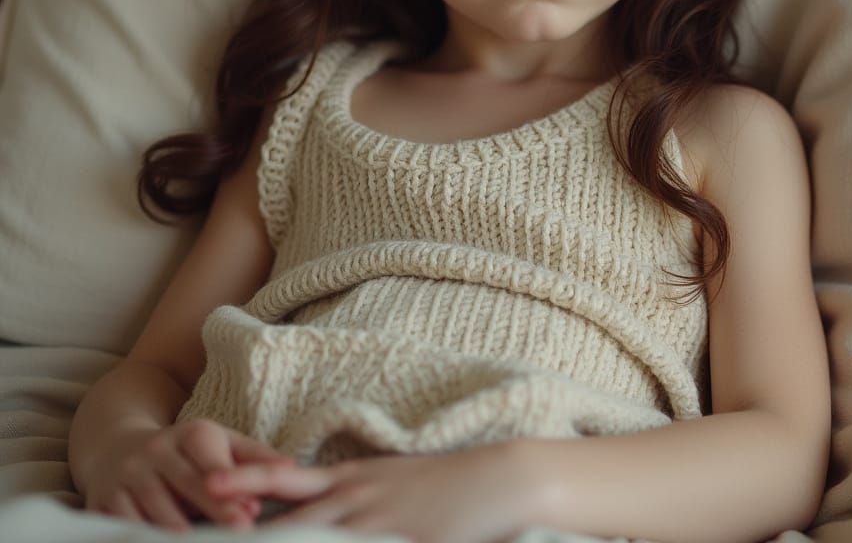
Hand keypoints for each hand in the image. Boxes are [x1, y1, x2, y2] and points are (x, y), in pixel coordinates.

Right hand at [83, 419, 297, 532]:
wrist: (115, 447)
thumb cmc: (185, 451)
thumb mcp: (219, 442)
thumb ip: (254, 456)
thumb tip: (292, 469)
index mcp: (190, 434)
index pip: (214, 464)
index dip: (231, 489)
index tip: (253, 512)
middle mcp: (156, 450)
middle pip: (188, 485)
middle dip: (213, 511)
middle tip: (239, 534)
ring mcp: (127, 476)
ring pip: (154, 510)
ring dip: (174, 532)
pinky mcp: (102, 502)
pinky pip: (122, 526)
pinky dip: (140, 541)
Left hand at [206, 441, 543, 542]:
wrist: (501, 478)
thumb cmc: (453, 486)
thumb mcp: (401, 486)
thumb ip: (365, 502)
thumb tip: (334, 516)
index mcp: (349, 478)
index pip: (283, 483)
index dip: (244, 486)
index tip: (206, 491)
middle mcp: (350, 494)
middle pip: (280, 511)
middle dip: (235, 522)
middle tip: (187, 527)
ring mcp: (368, 516)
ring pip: (301, 532)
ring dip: (266, 537)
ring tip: (219, 537)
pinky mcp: (391, 535)